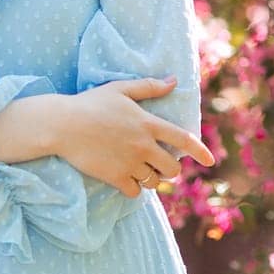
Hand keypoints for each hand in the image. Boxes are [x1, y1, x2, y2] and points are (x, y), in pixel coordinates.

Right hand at [56, 77, 216, 197]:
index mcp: (148, 123)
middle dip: (169, 169)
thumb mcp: (120, 89)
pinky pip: (135, 192)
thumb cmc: (90, 103)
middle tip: (158, 165)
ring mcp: (130, 162)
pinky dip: (132, 188)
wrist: (63, 124)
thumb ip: (149, 87)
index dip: (200, 151)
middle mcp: (143, 145)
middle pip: (172, 168)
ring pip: (154, 182)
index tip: (210, 161)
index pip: (183, 139)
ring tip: (139, 171)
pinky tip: (125, 180)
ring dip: (150, 179)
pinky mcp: (115, 176)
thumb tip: (173, 81)